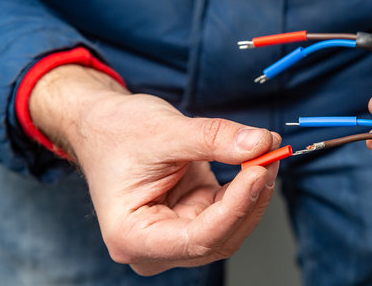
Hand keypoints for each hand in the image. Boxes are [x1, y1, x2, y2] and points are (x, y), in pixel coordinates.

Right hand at [30, 65, 280, 274]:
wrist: (100, 125)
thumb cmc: (115, 132)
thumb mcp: (163, 130)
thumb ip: (214, 138)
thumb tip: (261, 143)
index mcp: (132, 236)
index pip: (197, 238)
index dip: (235, 207)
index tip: (259, 170)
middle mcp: (153, 245)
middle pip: (218, 238)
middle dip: (250, 198)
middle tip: (270, 156)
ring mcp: (173, 233)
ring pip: (229, 227)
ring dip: (253, 192)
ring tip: (266, 153)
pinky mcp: (190, 215)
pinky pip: (228, 210)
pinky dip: (245, 186)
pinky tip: (254, 160)